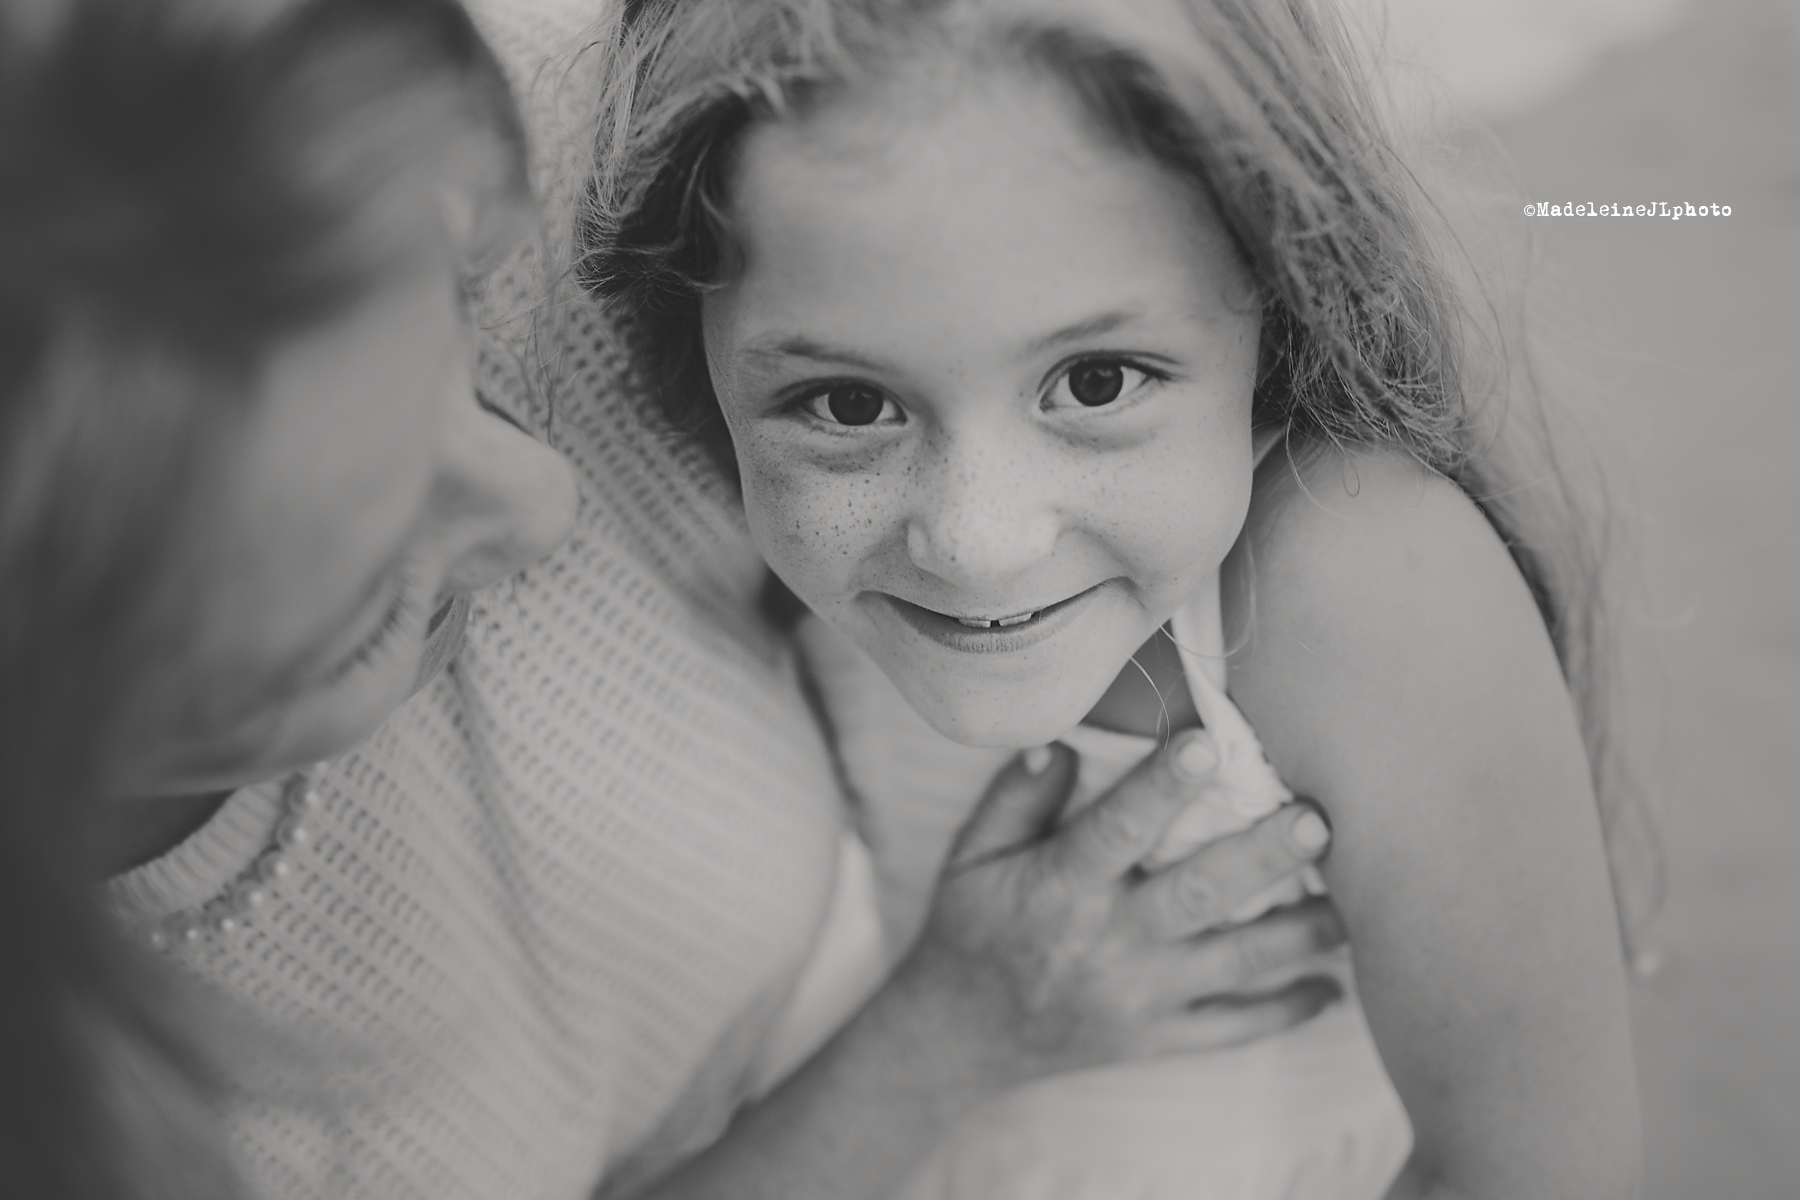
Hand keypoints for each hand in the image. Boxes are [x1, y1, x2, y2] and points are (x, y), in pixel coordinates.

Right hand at [897, 731, 1343, 1085]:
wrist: (960, 1038)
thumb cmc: (972, 929)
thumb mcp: (970, 856)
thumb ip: (1015, 798)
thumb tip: (1063, 742)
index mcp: (1058, 887)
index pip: (1115, 830)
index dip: (1160, 787)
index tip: (1207, 743)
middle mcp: (1107, 941)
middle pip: (1196, 895)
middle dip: (1261, 858)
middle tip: (1317, 819)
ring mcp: (1139, 996)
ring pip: (1233, 963)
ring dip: (1299, 933)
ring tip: (1354, 904)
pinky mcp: (1158, 1038)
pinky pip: (1232, 1031)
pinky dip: (1285, 1013)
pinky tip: (1333, 990)